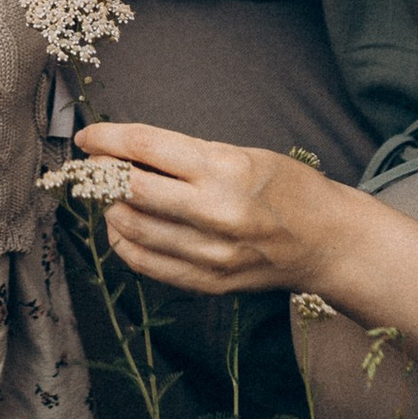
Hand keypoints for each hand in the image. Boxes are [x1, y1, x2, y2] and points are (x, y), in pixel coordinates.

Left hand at [73, 120, 347, 298]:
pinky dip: (124, 242)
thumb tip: (126, 153)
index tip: (88, 136)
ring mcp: (210, 253)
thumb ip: (187, 156)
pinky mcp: (208, 282)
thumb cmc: (288, 188)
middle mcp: (215, 212)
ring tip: (113, 195)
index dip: (108, 138)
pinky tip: (124, 226)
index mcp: (226, 169)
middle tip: (92, 166)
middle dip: (101, 174)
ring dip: (111, 207)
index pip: (147, 147)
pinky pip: (146, 263)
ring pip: (132, 228)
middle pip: (131, 189)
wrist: (329, 242)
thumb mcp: (243, 153)